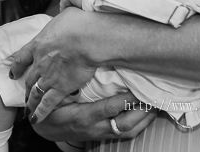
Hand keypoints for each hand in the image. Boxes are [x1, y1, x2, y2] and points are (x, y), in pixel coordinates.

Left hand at [8, 8, 97, 122]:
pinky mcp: (61, 88)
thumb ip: (62, 20)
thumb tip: (67, 12)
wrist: (86, 38)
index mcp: (38, 44)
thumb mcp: (64, 14)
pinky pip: (47, 103)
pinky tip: (36, 119)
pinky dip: (40, 112)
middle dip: (25, 86)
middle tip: (23, 94)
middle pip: (29, 77)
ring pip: (35, 92)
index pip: (22, 56)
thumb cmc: (78, 23)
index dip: (16, 66)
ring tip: (28, 109)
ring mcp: (48, 76)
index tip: (13, 72)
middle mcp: (39, 62)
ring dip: (30, 101)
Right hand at [31, 92, 156, 141]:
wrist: (44, 128)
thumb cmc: (51, 107)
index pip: (110, 108)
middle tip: (155, 98)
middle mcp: (94, 128)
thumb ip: (71, 82)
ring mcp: (99, 134)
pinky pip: (124, 134)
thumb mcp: (57, 94)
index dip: (127, 99)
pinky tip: (145, 116)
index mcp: (84, 116)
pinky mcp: (101, 136)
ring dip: (144, 121)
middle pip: (125, 124)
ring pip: (128, 132)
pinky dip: (138, 125)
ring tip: (155, 107)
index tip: (138, 88)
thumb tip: (88, 63)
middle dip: (143, 112)